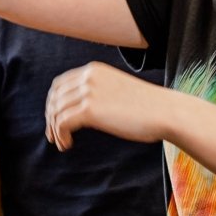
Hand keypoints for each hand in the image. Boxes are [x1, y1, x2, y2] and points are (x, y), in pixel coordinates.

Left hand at [44, 63, 171, 150]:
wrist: (165, 112)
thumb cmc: (148, 107)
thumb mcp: (117, 90)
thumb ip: (99, 93)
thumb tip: (81, 111)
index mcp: (94, 70)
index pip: (60, 84)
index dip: (53, 103)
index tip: (55, 120)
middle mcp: (88, 77)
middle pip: (55, 97)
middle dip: (50, 117)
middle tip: (54, 136)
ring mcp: (88, 92)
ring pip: (56, 111)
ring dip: (54, 130)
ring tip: (62, 143)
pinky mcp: (90, 110)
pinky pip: (62, 123)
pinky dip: (60, 135)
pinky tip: (68, 144)